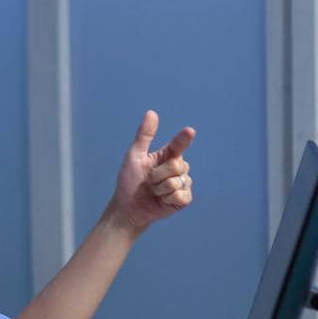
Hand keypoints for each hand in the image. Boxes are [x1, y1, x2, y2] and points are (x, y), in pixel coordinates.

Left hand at [109, 110, 195, 235]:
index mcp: (167, 155)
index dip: (184, 138)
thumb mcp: (134, 156)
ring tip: (154, 191)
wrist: (128, 206)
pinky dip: (167, 199)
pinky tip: (162, 201)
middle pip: (177, 165)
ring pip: (178, 182)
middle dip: (158, 175)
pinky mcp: (183, 199)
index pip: (179, 145)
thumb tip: (152, 112)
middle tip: (149, 181)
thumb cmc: (129, 180)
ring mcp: (182, 184)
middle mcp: (178, 168)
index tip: (189, 131)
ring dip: (160, 188)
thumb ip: (144, 135)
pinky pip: (181, 196)